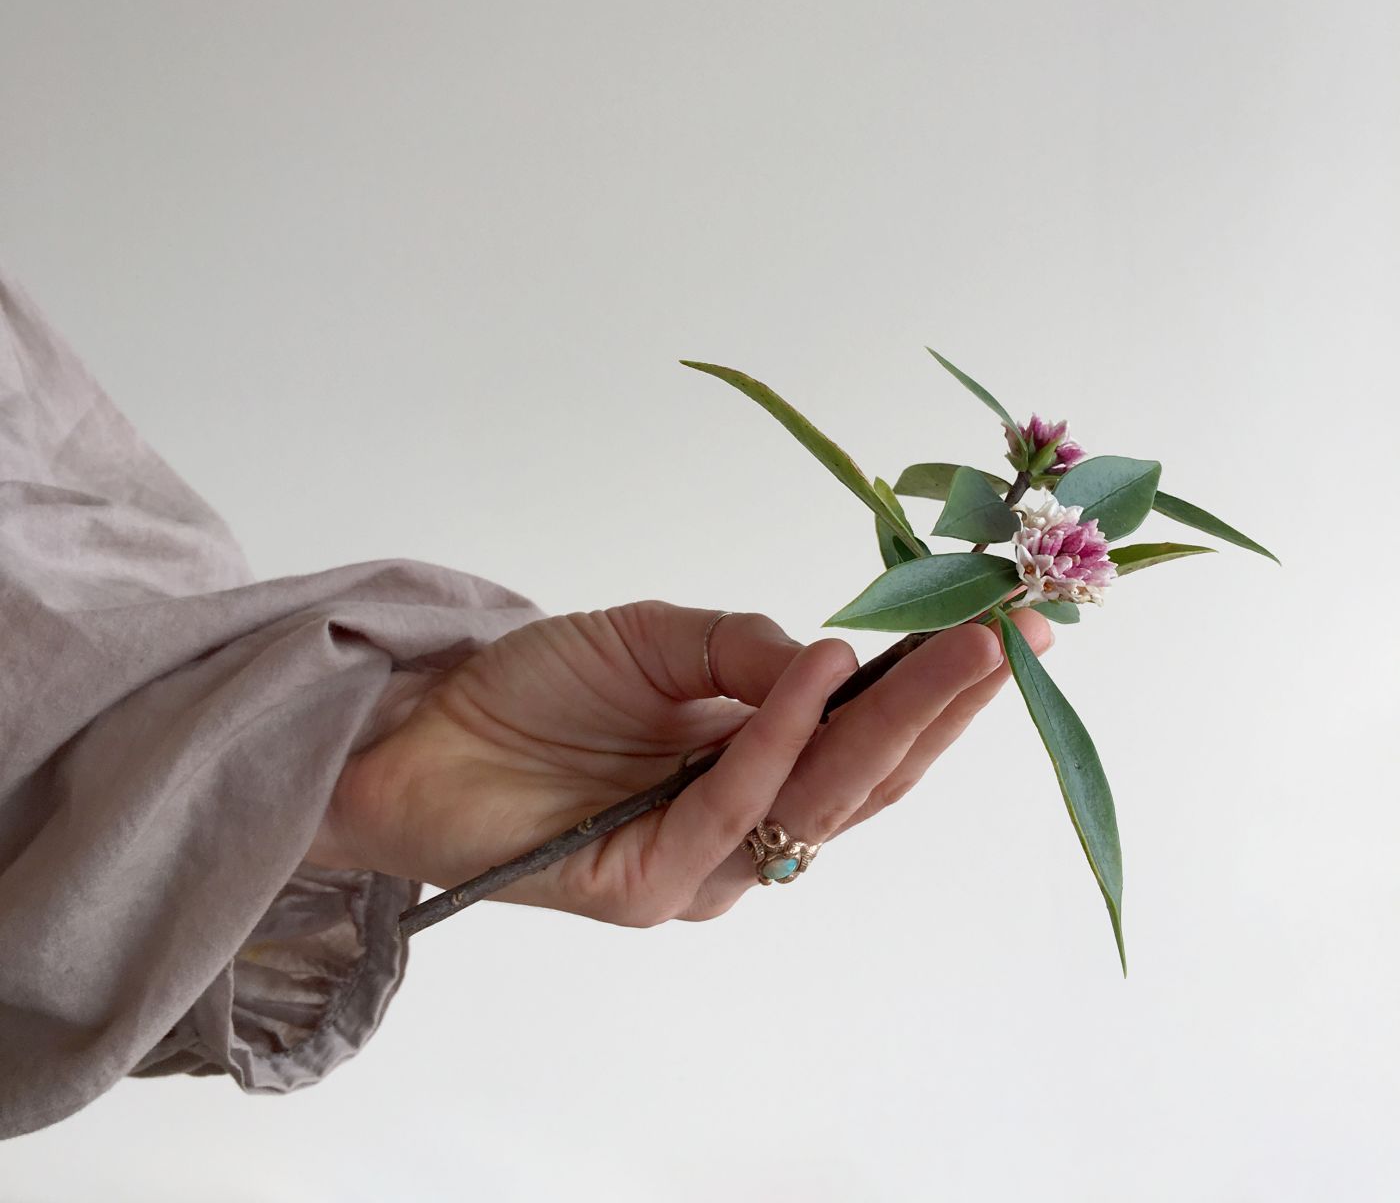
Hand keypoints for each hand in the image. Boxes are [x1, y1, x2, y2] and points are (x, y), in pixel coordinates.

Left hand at [305, 600, 1052, 924]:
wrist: (417, 732)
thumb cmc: (536, 685)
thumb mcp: (658, 638)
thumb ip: (743, 648)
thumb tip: (834, 651)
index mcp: (757, 762)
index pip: (870, 738)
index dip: (942, 689)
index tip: (1013, 623)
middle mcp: (745, 821)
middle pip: (869, 776)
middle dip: (947, 705)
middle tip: (1016, 635)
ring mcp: (703, 862)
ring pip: (820, 800)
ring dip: (891, 721)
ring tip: (959, 647)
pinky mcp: (651, 886)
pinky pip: (733, 810)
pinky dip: (781, 738)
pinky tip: (816, 672)